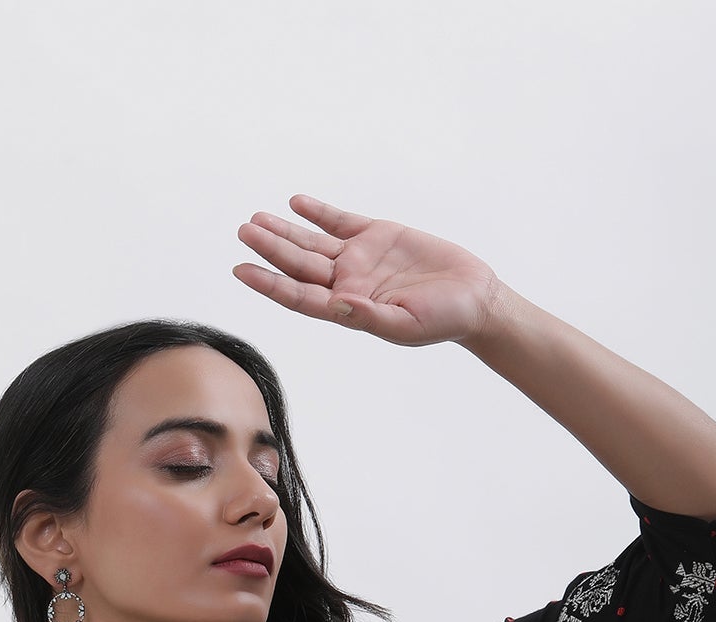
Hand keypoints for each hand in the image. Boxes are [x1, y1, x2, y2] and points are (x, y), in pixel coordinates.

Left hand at [232, 194, 503, 347]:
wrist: (474, 298)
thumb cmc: (441, 321)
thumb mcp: (404, 324)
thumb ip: (369, 317)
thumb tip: (337, 305)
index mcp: (347, 309)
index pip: (298, 296)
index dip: (269, 284)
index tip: (242, 271)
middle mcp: (346, 283)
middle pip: (299, 264)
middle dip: (270, 248)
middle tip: (244, 231)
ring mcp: (360, 259)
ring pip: (313, 242)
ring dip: (285, 231)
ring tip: (256, 220)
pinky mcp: (378, 236)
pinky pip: (340, 221)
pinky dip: (319, 212)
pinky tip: (296, 203)